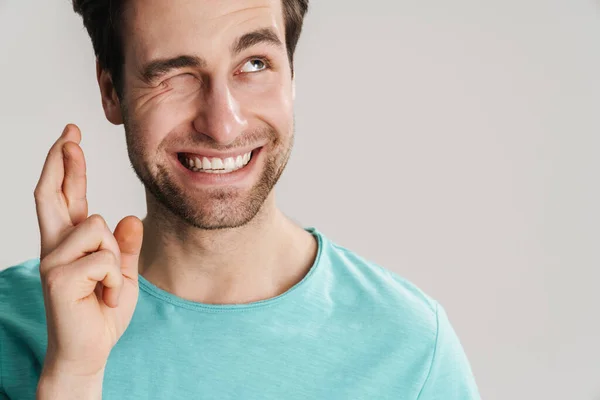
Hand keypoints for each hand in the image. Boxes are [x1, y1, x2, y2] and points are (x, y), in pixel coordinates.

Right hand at [34, 124, 142, 377]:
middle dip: (63, 160)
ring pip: (97, 227)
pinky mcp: (58, 278)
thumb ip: (124, 246)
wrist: (90, 351)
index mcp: (70, 243)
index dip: (67, 166)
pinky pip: (104, 258)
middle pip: (54, 193)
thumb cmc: (102, 312)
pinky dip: (113, 280)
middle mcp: (55, 247)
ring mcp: (53, 261)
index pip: (66, 196)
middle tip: (70, 132)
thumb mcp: (121, 274)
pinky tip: (102, 297)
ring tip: (105, 286)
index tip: (71, 137)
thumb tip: (128, 217)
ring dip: (114, 257)